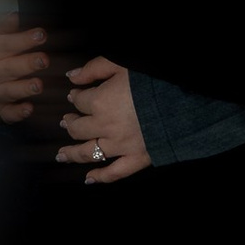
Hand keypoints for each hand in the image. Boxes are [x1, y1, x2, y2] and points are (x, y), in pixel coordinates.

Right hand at [0, 12, 48, 123]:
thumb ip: (2, 27)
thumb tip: (14, 16)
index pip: (6, 44)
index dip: (24, 39)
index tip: (41, 35)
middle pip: (9, 68)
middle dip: (27, 64)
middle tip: (44, 59)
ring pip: (8, 90)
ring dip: (24, 88)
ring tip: (38, 85)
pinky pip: (5, 112)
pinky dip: (16, 112)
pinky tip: (29, 109)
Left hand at [56, 56, 150, 186]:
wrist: (183, 101)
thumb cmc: (152, 80)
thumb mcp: (120, 64)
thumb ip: (94, 68)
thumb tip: (72, 76)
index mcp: (100, 102)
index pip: (79, 101)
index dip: (75, 97)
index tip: (74, 95)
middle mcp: (105, 126)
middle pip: (78, 128)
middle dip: (69, 123)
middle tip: (66, 122)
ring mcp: (120, 145)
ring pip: (88, 152)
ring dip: (72, 154)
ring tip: (62, 155)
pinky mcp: (137, 158)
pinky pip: (115, 172)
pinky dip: (101, 177)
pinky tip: (89, 179)